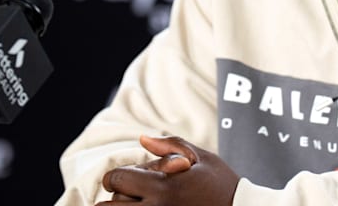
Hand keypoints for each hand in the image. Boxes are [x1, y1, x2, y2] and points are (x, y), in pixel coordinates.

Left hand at [95, 135, 238, 205]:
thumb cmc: (223, 185)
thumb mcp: (202, 158)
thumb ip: (170, 146)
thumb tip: (142, 138)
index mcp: (163, 188)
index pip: (118, 179)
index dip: (114, 176)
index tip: (122, 178)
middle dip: (114, 197)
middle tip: (125, 193)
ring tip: (136, 203)